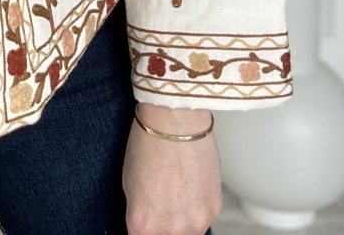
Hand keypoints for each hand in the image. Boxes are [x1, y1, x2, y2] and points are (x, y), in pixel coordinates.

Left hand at [122, 106, 221, 234]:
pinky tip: (189, 184)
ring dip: (182, 220)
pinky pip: (203, 218)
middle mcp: (170, 230)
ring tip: (176, 192)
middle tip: (162, 203)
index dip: (145, 228)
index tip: (147, 221)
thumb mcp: (129, 184)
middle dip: (163, 228)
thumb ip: (141, 213)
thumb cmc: (148, 143)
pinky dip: (196, 207)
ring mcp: (195, 222)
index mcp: (143, 225)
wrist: (176, 120)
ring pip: (188, 233)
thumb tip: (147, 224)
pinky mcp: (214, 210)